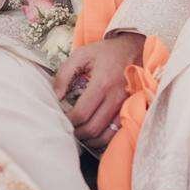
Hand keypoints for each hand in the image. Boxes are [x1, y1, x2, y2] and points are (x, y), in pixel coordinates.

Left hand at [53, 33, 145, 150]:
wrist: (133, 49)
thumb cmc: (105, 52)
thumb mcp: (81, 54)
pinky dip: (104, 138)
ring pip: (106, 135)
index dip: (68, 120)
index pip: (82, 113)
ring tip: (79, 133)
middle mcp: (116, 98)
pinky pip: (117, 133)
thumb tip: (56, 96)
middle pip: (93, 128)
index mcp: (102, 83)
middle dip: (77, 133)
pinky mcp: (132, 110)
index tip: (61, 118)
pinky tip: (95, 134)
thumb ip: (64, 74)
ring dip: (90, 140)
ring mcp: (126, 106)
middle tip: (68, 129)